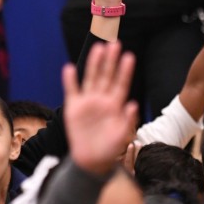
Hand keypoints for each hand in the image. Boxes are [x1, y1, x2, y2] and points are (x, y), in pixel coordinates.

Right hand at [62, 41, 137, 174]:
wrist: (91, 160)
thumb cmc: (109, 149)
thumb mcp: (122, 136)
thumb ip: (127, 120)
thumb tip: (133, 104)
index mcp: (115, 105)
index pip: (120, 83)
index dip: (124, 70)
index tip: (129, 56)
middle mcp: (102, 100)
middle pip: (106, 76)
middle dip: (110, 60)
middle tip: (115, 43)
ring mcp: (87, 102)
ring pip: (91, 78)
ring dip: (94, 64)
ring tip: (97, 48)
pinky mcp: (74, 108)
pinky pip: (72, 91)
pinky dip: (70, 80)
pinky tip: (70, 68)